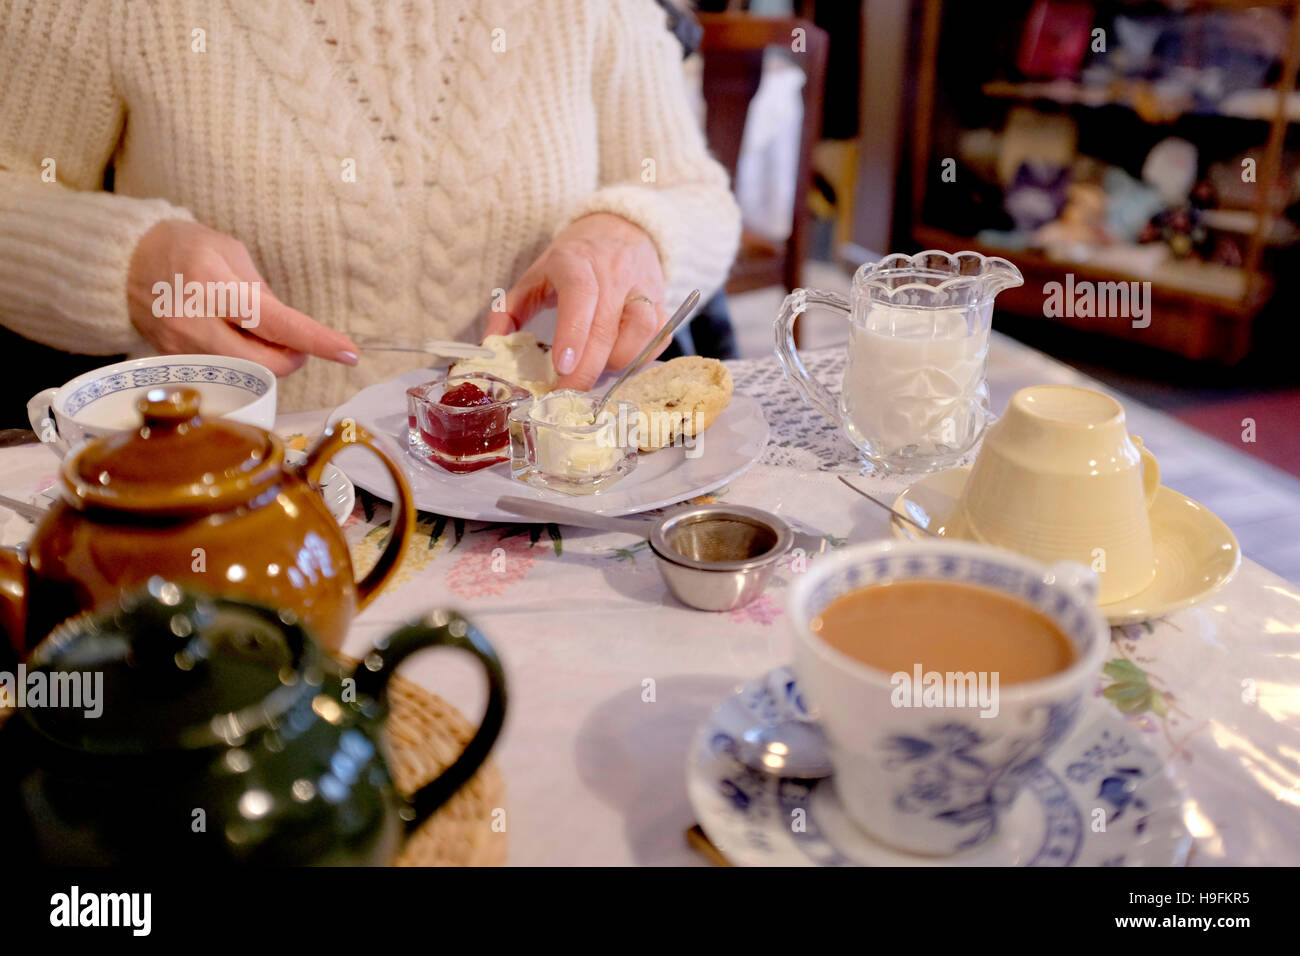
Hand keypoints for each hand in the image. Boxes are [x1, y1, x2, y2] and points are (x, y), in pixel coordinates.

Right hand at [127, 220, 357, 375]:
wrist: (124, 261)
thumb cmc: (185, 248)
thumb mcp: (230, 253)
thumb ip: (263, 293)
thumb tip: (290, 332)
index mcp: (214, 286)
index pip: (275, 323)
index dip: (316, 341)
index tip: (349, 353)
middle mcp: (195, 323)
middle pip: (264, 364)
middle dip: (292, 357)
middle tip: (296, 340)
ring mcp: (182, 348)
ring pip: (246, 374)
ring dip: (267, 360)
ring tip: (258, 333)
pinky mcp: (174, 362)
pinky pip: (223, 374)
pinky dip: (242, 363)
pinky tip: (234, 339)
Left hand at [487, 213, 667, 389]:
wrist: (619, 230)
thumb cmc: (572, 261)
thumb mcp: (535, 276)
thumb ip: (509, 311)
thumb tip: (490, 347)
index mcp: (576, 260)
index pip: (581, 294)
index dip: (573, 333)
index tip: (562, 368)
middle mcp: (614, 271)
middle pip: (607, 326)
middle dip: (586, 369)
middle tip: (566, 395)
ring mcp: (643, 286)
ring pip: (641, 333)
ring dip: (616, 362)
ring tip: (594, 368)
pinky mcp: (662, 303)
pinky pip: (658, 339)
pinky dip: (639, 358)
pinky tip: (617, 360)